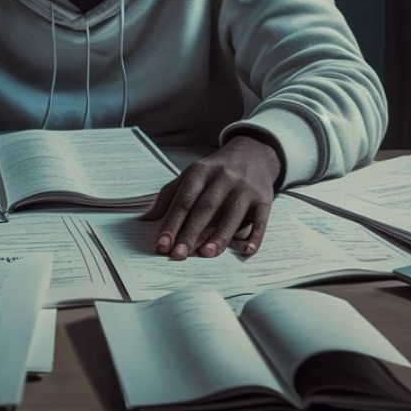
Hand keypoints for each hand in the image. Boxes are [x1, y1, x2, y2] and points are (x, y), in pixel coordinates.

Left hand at [140, 135, 280, 258]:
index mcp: (200, 171)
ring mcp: (245, 188)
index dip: (172, 223)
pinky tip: (246, 251)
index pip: (183, 200)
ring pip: (232, 214)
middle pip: (205, 207)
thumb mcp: (191, 175)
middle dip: (190, 232)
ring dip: (219, 236)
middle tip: (178, 255)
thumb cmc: (215, 171)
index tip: (161, 245)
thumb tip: (147, 218)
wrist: (252, 154)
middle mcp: (223, 178)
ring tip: (206, 254)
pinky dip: (254, 236)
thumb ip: (169, 194)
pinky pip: (260, 220)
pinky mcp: (264, 199)